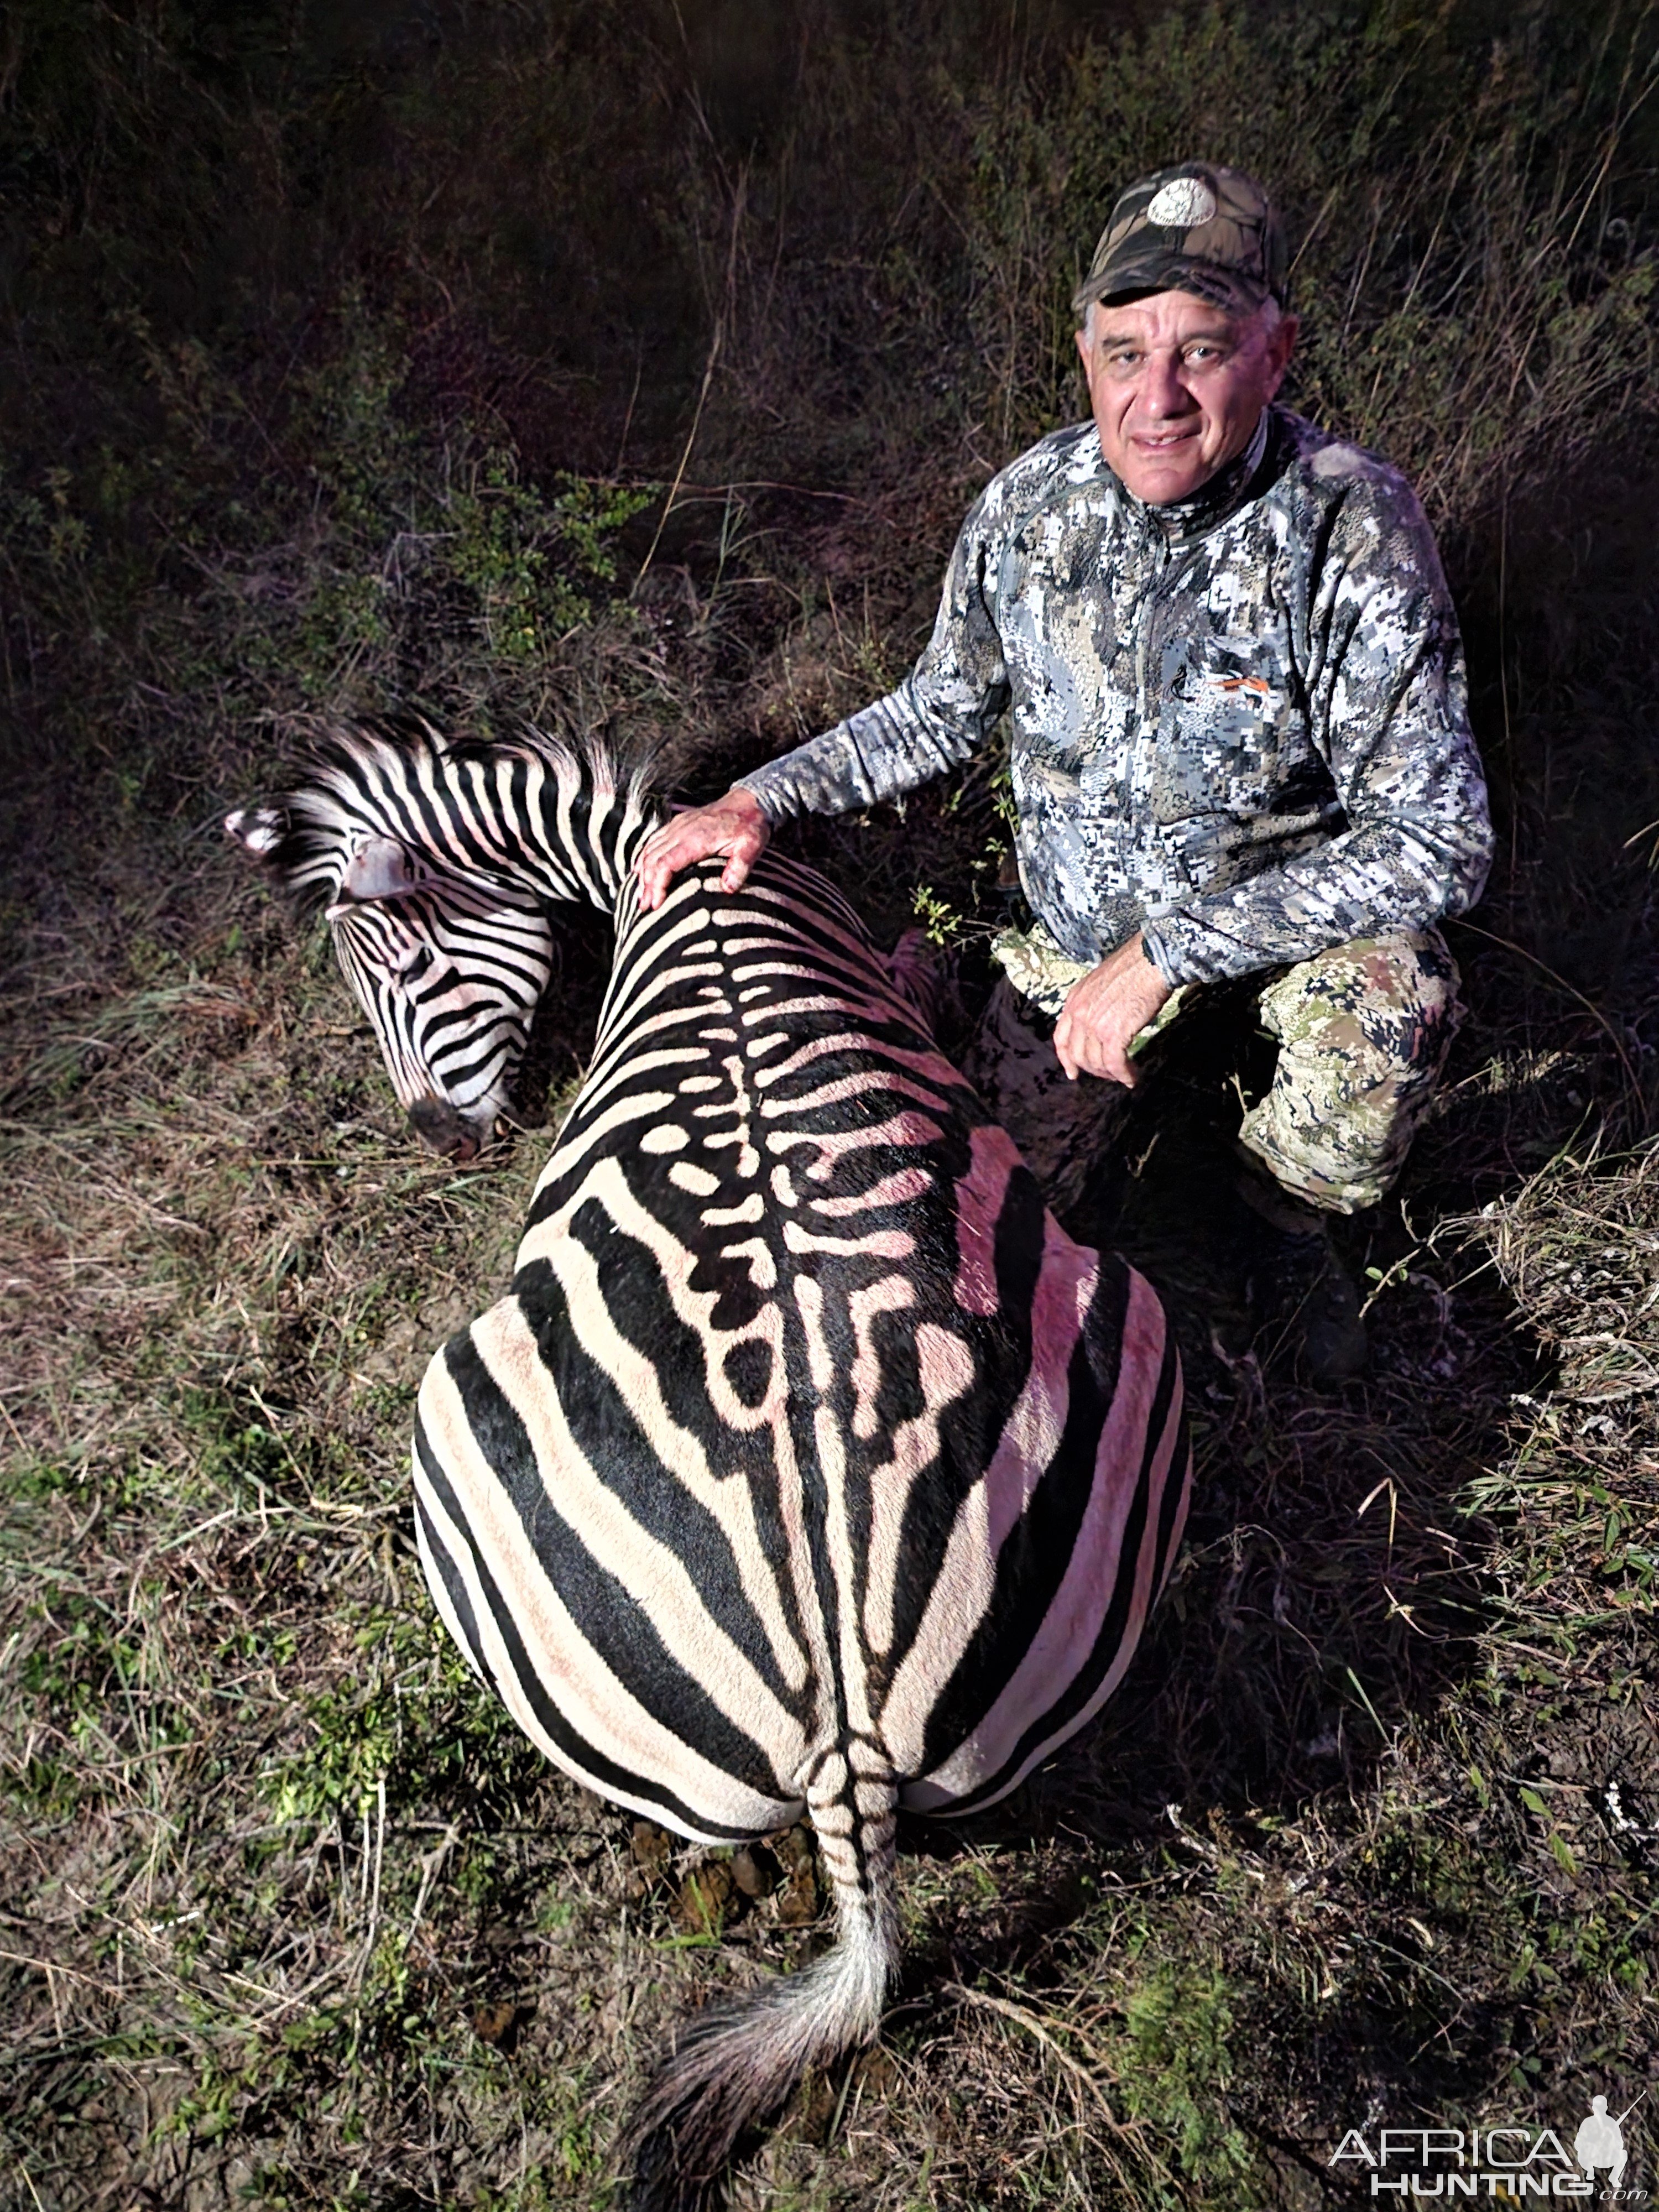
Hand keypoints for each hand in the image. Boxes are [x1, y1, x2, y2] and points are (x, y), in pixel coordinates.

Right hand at [636, 787, 769, 909]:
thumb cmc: (750, 826)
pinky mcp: (677, 825)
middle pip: (653, 859)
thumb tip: (727, 888)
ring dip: (642, 873)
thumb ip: (740, 867)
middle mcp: (681, 831)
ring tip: (641, 896)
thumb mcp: (752, 846)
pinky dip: (643, 857)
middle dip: (646, 884)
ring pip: (650, 850)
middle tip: (644, 907)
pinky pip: (653, 841)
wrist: (749, 802)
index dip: (657, 884)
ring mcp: (677, 826)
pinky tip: (640, 871)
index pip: (667, 863)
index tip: (656, 904)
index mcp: (697, 838)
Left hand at [1051, 936, 1171, 1086]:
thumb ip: (1094, 1005)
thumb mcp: (1100, 984)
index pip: (1061, 1038)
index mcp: (1074, 1000)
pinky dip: (1123, 1075)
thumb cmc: (1134, 967)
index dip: (1066, 1059)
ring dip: (1110, 1074)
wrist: (1151, 960)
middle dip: (1093, 1070)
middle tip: (1109, 1075)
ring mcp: (1094, 1024)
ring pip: (1095, 1062)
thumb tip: (1103, 1023)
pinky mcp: (1114, 1033)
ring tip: (1124, 1076)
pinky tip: (1131, 1079)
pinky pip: (1114, 1063)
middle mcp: (1079, 1013)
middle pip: (1078, 1054)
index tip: (1073, 1073)